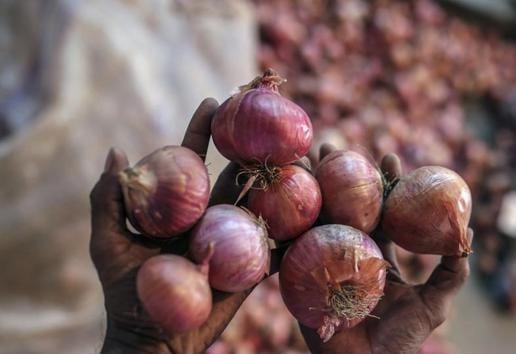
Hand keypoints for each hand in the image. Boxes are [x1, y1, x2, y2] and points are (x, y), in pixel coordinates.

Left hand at [90, 98, 283, 353]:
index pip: (192, 161)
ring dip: (275, 178)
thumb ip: (107, 200)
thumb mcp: (108, 244)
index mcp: (179, 209)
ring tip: (292, 151)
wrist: (151, 341)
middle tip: (264, 115)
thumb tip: (118, 152)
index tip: (214, 102)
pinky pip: (273, 243)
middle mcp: (208, 218)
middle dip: (248, 145)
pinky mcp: (250, 266)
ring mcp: (232, 240)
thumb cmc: (125, 296)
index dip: (202, 131)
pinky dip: (291, 226)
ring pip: (257, 203)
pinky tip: (308, 203)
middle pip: (232, 174)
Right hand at [299, 144, 471, 353]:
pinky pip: (295, 246)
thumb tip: (468, 233)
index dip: (385, 186)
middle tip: (335, 147)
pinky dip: (287, 220)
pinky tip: (283, 195)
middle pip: (343, 206)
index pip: (381, 212)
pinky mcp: (304, 278)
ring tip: (305, 158)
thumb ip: (452, 271)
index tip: (388, 157)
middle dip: (339, 175)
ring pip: (316, 218)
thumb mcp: (435, 303)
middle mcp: (350, 253)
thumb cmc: (402, 341)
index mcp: (379, 254)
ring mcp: (325, 262)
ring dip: (308, 187)